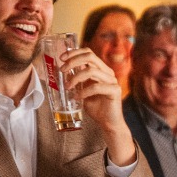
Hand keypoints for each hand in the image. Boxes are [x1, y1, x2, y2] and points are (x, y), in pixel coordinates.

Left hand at [59, 47, 136, 165]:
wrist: (108, 123)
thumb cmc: (96, 107)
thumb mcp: (82, 91)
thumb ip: (76, 81)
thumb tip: (62, 74)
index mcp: (101, 69)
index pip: (88, 53)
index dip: (74, 52)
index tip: (62, 58)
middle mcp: (107, 72)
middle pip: (90, 57)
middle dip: (73, 61)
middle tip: (62, 69)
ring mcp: (112, 80)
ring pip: (91, 71)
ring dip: (76, 78)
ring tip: (68, 87)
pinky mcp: (114, 90)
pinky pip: (96, 87)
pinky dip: (84, 92)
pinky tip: (77, 97)